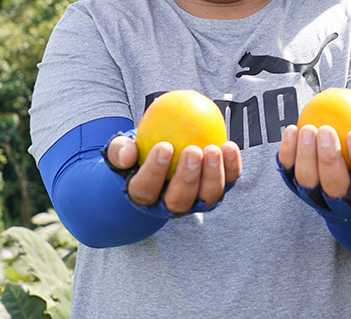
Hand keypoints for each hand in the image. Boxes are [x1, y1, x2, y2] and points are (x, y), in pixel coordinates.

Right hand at [106, 136, 241, 213]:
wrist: (161, 157)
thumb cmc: (138, 153)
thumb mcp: (121, 149)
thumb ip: (119, 149)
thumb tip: (127, 153)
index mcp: (144, 197)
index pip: (145, 189)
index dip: (154, 171)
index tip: (163, 146)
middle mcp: (171, 205)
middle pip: (179, 200)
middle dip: (188, 177)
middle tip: (192, 151)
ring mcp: (197, 200)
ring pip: (207, 196)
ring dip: (213, 175)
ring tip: (214, 149)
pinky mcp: (217, 190)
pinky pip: (228, 181)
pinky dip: (231, 166)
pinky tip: (230, 145)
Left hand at [277, 124, 350, 201]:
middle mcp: (344, 205)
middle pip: (335, 187)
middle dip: (329, 160)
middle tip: (327, 130)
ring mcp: (318, 199)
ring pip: (308, 182)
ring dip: (305, 156)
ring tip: (308, 129)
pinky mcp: (297, 189)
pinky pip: (289, 172)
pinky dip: (287, 153)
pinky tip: (291, 129)